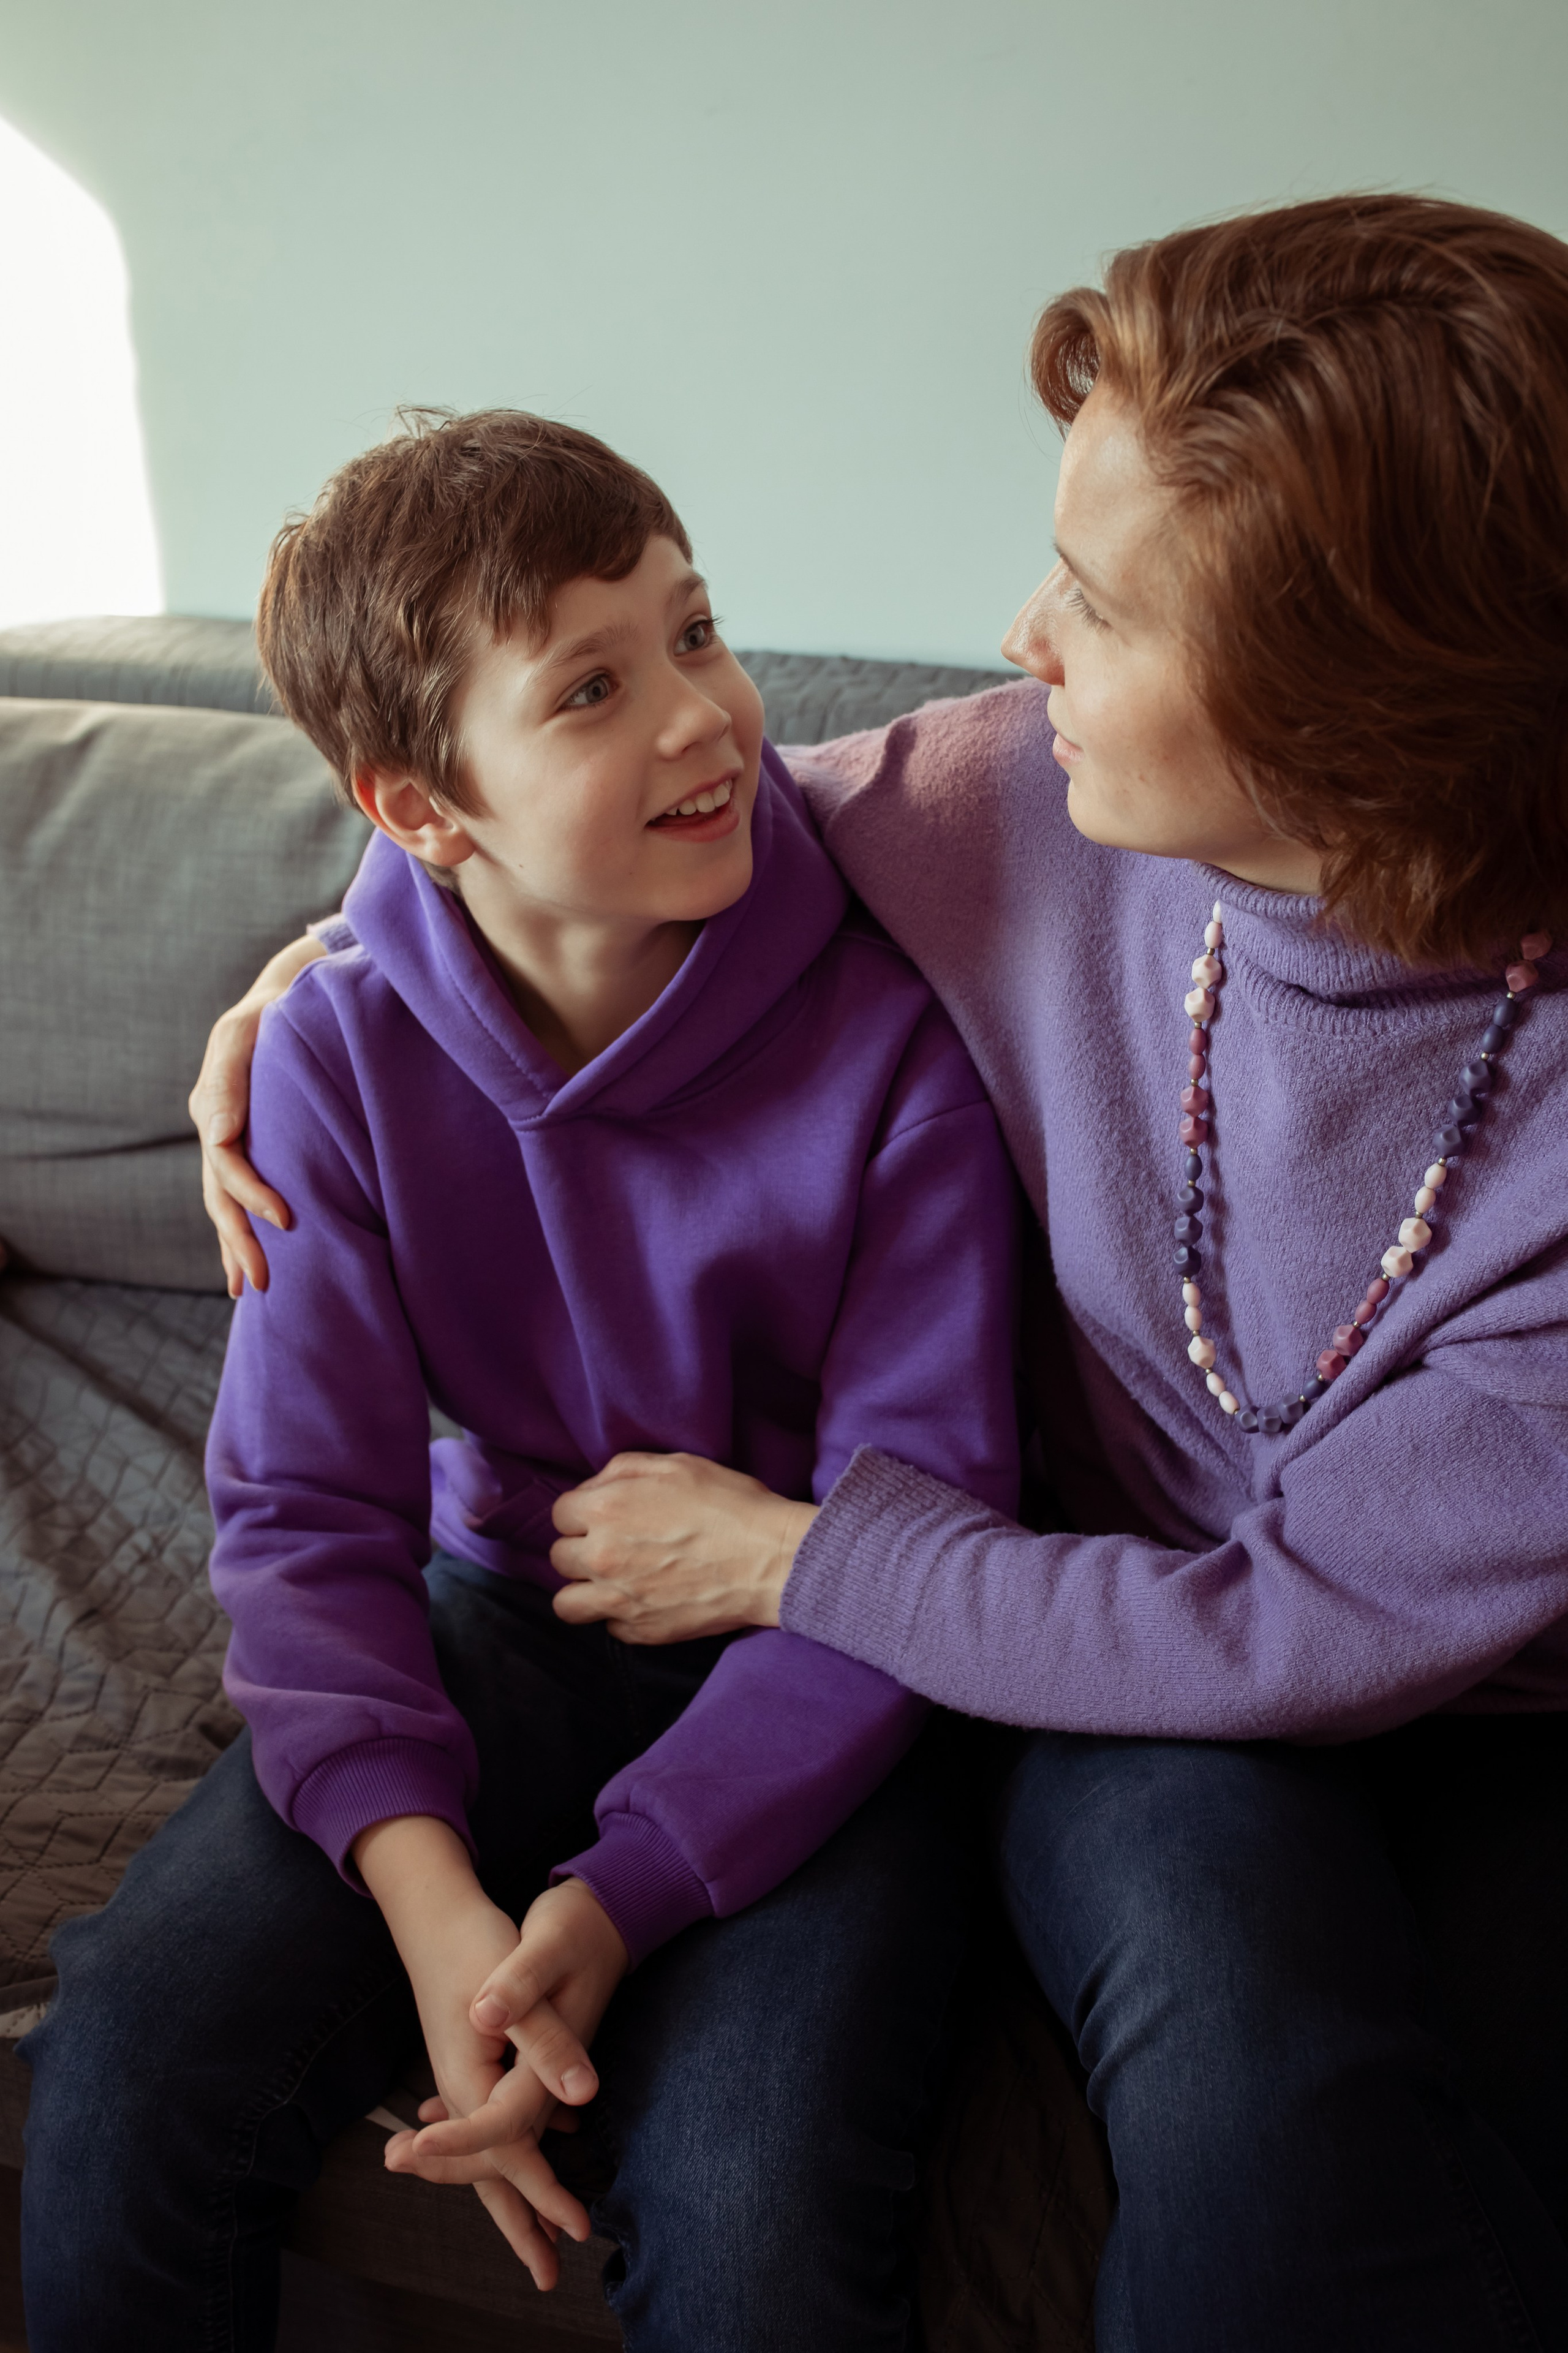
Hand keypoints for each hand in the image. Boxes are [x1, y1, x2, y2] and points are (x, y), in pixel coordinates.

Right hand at [188, 934, 325, 1295]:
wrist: (287, 997)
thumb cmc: (274, 1010)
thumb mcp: (246, 1031)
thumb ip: (229, 1079)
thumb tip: (218, 1136)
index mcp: (212, 1105)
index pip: (226, 1164)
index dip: (252, 1195)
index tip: (288, 1218)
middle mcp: (215, 1128)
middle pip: (219, 1197)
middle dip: (238, 1241)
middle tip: (259, 1284)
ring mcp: (228, 1139)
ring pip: (224, 1204)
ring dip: (234, 1245)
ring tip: (246, 1289)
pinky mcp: (248, 1145)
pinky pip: (238, 1194)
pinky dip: (242, 1227)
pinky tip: (249, 1258)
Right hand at [355, 1818, 595, 2287]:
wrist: (435, 1910)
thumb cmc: (477, 1941)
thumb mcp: (520, 1982)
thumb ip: (546, 2041)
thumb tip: (580, 2094)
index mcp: (468, 2078)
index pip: (507, 2150)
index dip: (544, 2192)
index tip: (577, 2229)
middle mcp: (458, 2085)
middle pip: (491, 2167)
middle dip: (522, 2218)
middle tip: (551, 2273)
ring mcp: (460, 2076)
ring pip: (491, 2147)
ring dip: (516, 2190)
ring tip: (542, 2233)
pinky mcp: (468, 2060)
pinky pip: (489, 2120)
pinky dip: (508, 2146)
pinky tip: (531, 2151)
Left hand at [550, 1452, 814, 1643]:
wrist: (771, 1560)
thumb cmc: (729, 1505)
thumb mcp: (676, 1465)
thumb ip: (623, 1470)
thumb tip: (595, 1488)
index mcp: (605, 1510)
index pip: (561, 1514)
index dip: (584, 1511)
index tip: (606, 1515)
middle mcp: (602, 1558)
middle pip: (559, 1557)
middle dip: (581, 1548)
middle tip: (614, 1545)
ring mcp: (619, 1600)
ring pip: (567, 1603)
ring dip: (584, 1590)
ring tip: (612, 1581)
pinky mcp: (641, 1631)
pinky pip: (607, 1627)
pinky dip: (620, 1616)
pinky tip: (645, 1599)